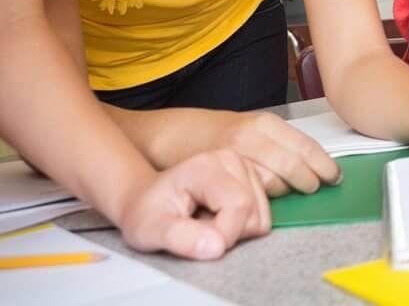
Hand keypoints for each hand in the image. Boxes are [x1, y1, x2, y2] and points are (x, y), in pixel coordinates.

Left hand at [116, 149, 271, 259]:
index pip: (239, 205)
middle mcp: (231, 160)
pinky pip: (262, 216)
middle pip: (254, 212)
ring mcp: (245, 168)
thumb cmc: (146, 214)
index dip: (224, 235)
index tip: (198, 244)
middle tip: (197, 230)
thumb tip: (218, 247)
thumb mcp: (149, 230)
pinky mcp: (252, 180)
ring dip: (236, 231)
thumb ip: (180, 238)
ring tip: (205, 224)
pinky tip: (218, 219)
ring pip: (261, 217)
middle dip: (228, 234)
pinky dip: (242, 227)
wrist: (146, 200)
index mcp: (206, 166)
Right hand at [189, 110, 340, 197]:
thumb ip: (281, 143)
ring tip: (290, 192)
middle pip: (295, 166)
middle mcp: (253, 136)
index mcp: (267, 123)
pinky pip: (252, 191)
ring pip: (275, 182)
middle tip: (316, 188)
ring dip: (287, 191)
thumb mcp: (254, 128)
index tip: (335, 176)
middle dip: (310, 181)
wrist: (177, 135)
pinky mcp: (223, 172)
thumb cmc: (220, 133)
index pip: (306, 146)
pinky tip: (265, 196)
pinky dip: (264, 198)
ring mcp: (237, 154)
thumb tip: (315, 164)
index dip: (325, 165)